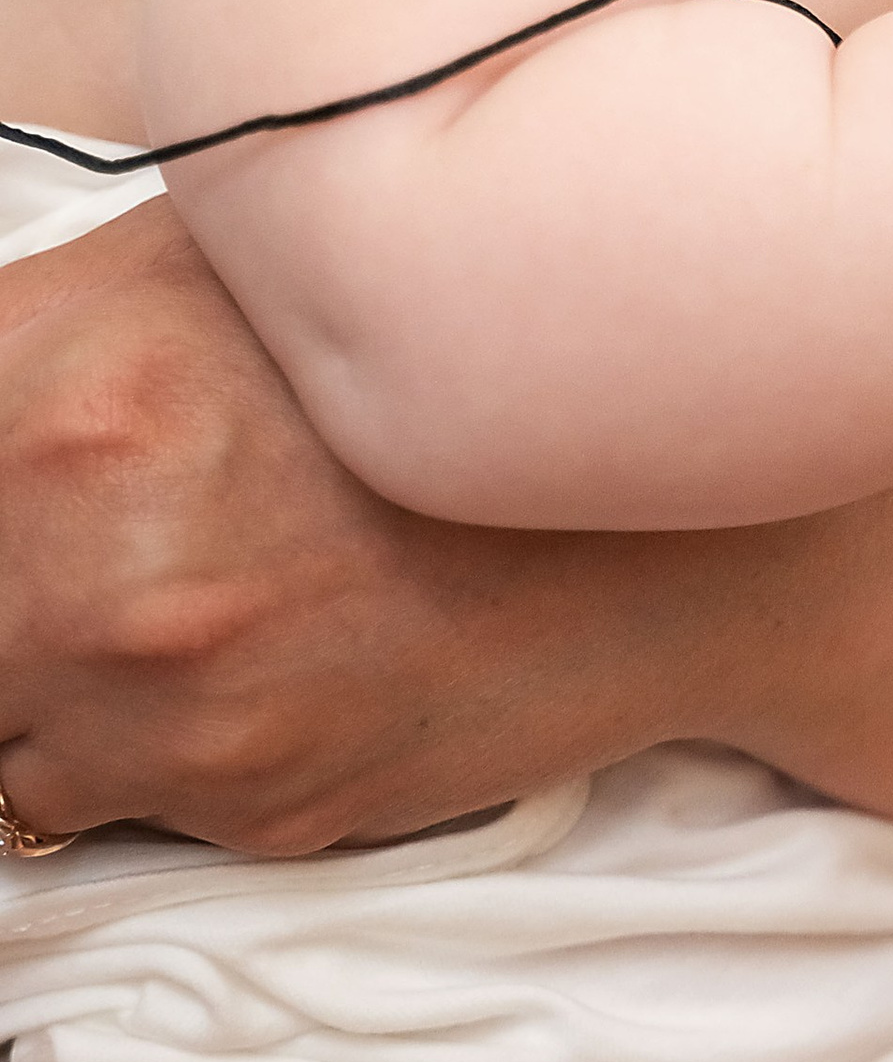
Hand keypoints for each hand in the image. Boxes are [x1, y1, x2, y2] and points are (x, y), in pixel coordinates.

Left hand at [0, 198, 718, 851]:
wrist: (657, 511)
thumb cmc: (443, 355)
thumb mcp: (219, 260)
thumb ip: (43, 326)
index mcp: (73, 398)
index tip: (35, 516)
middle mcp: (99, 556)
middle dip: (19, 596)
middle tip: (113, 562)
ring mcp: (167, 696)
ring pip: (4, 736)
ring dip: (55, 688)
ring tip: (190, 605)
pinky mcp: (237, 799)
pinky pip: (98, 801)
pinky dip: (142, 752)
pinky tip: (246, 666)